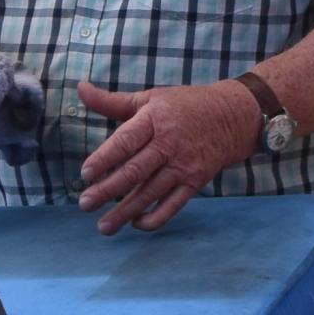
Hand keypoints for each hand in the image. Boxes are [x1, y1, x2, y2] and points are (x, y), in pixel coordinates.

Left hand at [72, 76, 263, 232]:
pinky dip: (155, 218)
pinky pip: (173, 205)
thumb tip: (80, 88)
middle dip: (108, 190)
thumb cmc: (185, 105)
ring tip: (103, 226)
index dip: (105, 158)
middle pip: (135, 171)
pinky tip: (136, 224)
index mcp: (155, 119)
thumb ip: (112, 101)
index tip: (86, 174)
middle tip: (85, 204)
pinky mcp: (195, 182)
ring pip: (151, 193)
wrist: (233, 117)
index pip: (126, 141)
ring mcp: (184, 165)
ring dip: (125, 211)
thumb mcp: (150, 97)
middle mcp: (169, 143)